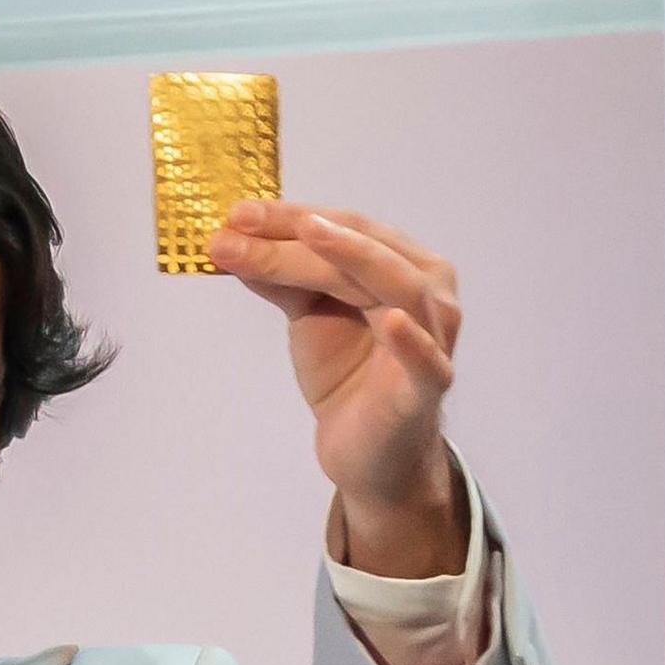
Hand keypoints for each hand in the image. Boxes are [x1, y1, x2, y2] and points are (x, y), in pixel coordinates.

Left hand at [207, 200, 464, 575]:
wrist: (366, 452)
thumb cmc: (347, 374)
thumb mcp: (307, 313)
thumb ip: (280, 276)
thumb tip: (231, 238)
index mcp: (401, 263)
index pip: (345, 226)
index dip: (289, 216)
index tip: (235, 213)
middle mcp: (427, 290)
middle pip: (363, 248)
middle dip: (298, 234)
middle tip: (240, 225)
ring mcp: (434, 336)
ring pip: (394, 286)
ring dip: (346, 258)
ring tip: (307, 236)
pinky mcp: (428, 387)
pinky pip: (425, 361)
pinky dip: (411, 341)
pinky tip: (390, 321)